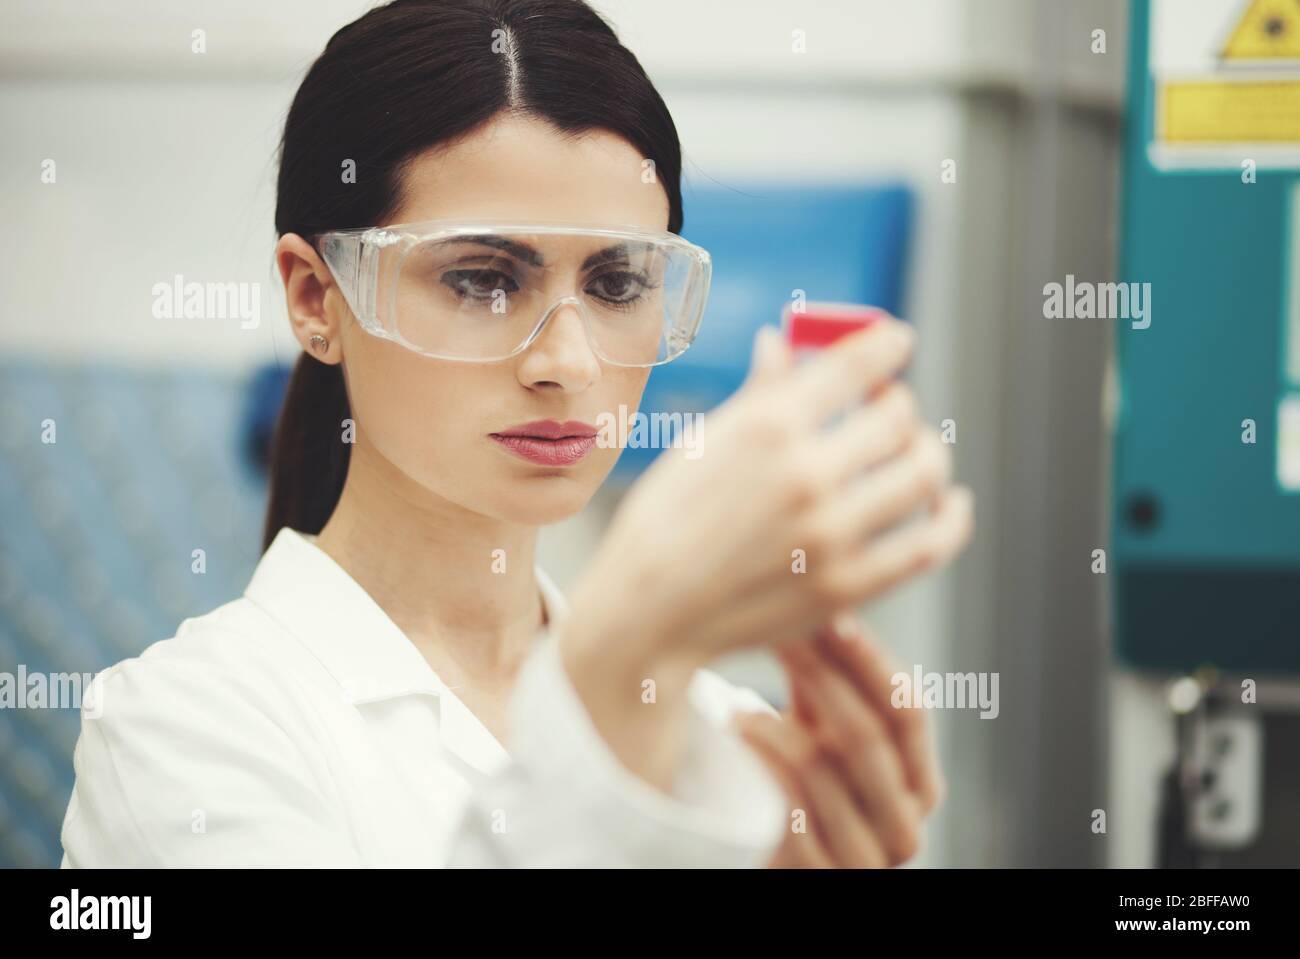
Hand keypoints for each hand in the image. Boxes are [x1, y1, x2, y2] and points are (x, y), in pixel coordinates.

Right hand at [567, 316, 972, 672]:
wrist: (650, 612)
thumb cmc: (665, 522)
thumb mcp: (704, 444)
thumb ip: (758, 394)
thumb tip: (781, 341)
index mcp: (768, 425)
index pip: (857, 363)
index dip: (887, 344)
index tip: (898, 342)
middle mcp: (808, 473)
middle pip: (898, 416)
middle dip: (897, 404)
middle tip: (888, 408)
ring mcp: (833, 532)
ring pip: (924, 472)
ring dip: (927, 452)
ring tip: (914, 453)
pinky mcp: (850, 584)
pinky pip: (930, 542)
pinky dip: (951, 517)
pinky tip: (949, 503)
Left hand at [734, 617, 943, 867]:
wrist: (775, 865)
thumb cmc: (804, 790)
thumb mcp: (827, 736)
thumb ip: (833, 682)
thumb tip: (820, 598)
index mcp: (921, 784)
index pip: (909, 711)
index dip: (871, 661)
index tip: (832, 616)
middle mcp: (906, 828)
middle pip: (868, 736)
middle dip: (822, 677)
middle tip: (781, 634)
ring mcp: (865, 862)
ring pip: (822, 771)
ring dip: (775, 723)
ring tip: (743, 696)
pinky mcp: (817, 880)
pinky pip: (786, 813)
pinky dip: (759, 765)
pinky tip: (735, 732)